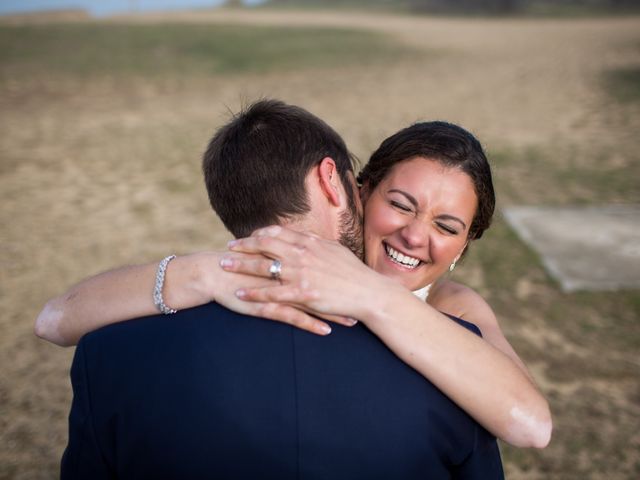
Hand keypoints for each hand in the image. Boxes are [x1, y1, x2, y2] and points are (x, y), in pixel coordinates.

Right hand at [192, 251, 350, 335]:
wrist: (214, 271)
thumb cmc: (239, 262)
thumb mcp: (265, 252)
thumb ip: (283, 249)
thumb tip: (299, 247)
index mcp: (289, 257)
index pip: (320, 267)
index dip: (340, 276)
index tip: (358, 283)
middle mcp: (288, 272)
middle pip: (322, 284)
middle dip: (343, 294)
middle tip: (362, 303)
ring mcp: (280, 290)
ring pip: (312, 303)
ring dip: (332, 313)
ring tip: (351, 323)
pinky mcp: (269, 305)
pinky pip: (294, 317)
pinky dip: (311, 324)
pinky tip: (325, 332)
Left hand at [222, 225, 392, 322]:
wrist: (368, 292)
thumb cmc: (353, 272)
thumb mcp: (334, 250)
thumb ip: (315, 242)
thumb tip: (302, 236)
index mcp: (310, 241)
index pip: (277, 232)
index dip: (259, 234)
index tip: (247, 238)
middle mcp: (302, 254)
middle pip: (264, 245)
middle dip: (243, 246)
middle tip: (227, 248)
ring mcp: (301, 274)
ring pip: (263, 267)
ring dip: (240, 265)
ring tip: (224, 266)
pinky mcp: (302, 294)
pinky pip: (271, 293)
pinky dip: (253, 293)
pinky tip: (240, 294)